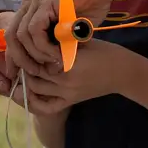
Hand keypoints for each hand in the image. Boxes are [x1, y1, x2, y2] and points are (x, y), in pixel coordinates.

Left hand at [6, 0, 125, 76]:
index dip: (15, 57)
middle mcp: (30, 3)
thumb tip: (54, 65)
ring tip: (53, 63)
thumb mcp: (73, 27)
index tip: (23, 74)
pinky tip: (58, 53)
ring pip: (22, 35)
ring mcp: (36, 0)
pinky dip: (43, 46)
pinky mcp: (46, 1)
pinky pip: (35, 29)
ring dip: (36, 54)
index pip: (14, 35)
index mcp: (33, 8)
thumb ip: (61, 41)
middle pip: (12, 36)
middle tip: (36, 73)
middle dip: (21, 60)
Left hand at [10, 38, 130, 114]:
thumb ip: (59, 42)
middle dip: (25, 63)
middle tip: (24, 55)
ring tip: (26, 68)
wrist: (123, 72)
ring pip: (34, 88)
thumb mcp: (80, 40)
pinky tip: (27, 92)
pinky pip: (45, 107)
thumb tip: (34, 40)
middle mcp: (65, 79)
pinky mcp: (70, 101)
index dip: (31, 49)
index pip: (38, 55)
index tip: (30, 42)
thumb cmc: (102, 51)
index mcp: (68, 60)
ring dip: (27, 79)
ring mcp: (67, 93)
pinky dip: (32, 102)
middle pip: (33, 72)